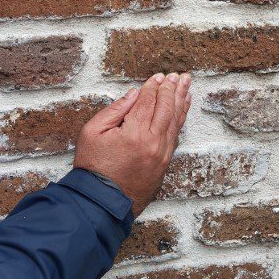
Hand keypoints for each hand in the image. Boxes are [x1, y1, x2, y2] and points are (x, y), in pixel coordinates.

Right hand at [73, 72, 191, 216]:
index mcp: (134, 133)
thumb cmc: (93, 167)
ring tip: (186, 86)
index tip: (157, 76)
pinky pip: (176, 136)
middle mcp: (153, 143)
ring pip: (175, 121)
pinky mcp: (165, 164)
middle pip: (166, 108)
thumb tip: (135, 94)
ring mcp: (161, 154)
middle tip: (176, 75)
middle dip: (171, 89)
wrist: (102, 202)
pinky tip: (183, 109)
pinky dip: (180, 120)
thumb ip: (115, 109)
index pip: (147, 101)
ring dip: (181, 101)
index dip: (153, 87)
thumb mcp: (92, 132)